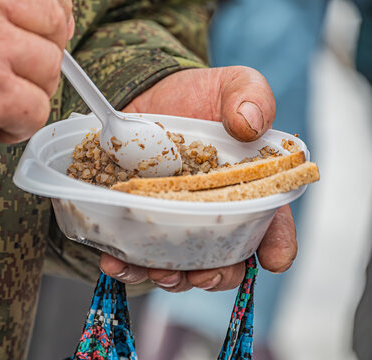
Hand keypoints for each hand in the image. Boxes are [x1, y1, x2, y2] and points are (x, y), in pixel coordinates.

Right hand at [0, 0, 73, 147]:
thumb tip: (27, 15)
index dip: (55, 18)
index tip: (52, 32)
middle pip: (53, 29)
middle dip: (47, 55)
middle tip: (27, 74)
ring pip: (49, 69)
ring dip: (35, 90)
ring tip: (8, 102)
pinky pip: (35, 109)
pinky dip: (23, 124)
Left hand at [99, 66, 296, 291]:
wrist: (146, 95)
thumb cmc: (198, 94)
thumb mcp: (233, 84)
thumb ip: (250, 96)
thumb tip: (249, 125)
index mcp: (247, 188)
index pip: (273, 224)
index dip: (277, 246)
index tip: (273, 259)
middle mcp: (213, 212)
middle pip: (226, 259)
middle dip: (217, 275)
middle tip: (203, 274)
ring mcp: (174, 220)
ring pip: (180, 265)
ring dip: (170, 277)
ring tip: (158, 272)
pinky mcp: (139, 218)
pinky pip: (134, 252)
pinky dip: (126, 264)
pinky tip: (115, 261)